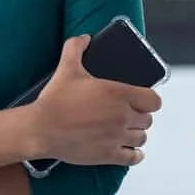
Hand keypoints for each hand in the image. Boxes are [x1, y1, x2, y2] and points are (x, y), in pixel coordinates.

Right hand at [29, 34, 161, 166]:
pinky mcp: (109, 155)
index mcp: (118, 93)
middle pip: (147, 120)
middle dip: (139, 116)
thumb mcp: (66, 68)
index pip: (153, 100)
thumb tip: (84, 38)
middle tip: (127, 114)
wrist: (41, 128)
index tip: (140, 100)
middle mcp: (122, 116)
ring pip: (141, 138)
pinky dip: (134, 154)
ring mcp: (117, 137)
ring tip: (125, 130)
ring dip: (135, 134)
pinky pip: (133, 157)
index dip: (149, 100)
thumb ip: (76, 47)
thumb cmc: (55, 99)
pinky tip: (130, 150)